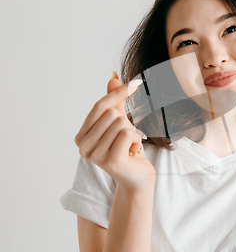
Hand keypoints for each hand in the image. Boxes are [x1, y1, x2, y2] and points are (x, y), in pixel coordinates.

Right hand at [74, 71, 155, 189]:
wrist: (138, 177)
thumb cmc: (127, 148)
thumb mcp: (120, 121)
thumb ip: (114, 101)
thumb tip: (113, 75)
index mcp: (81, 136)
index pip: (99, 106)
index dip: (117, 93)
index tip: (135, 84)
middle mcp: (83, 147)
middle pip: (111, 114)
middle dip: (126, 123)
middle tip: (127, 139)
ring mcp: (95, 156)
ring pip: (121, 123)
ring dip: (132, 133)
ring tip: (129, 146)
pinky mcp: (111, 161)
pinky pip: (127, 133)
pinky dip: (136, 139)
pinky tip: (132, 152)